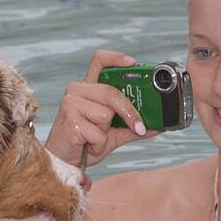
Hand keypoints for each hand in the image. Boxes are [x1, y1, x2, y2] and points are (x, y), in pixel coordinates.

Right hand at [44, 50, 159, 167]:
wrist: (63, 162)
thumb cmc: (83, 144)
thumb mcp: (112, 134)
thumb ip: (131, 127)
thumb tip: (157, 126)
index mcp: (88, 89)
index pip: (99, 61)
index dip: (116, 58)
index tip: (133, 63)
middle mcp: (77, 91)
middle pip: (112, 92)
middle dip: (129, 112)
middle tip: (139, 127)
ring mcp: (71, 104)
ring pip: (106, 114)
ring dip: (105, 133)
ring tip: (93, 140)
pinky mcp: (70, 119)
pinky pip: (98, 132)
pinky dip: (98, 144)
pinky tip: (87, 145)